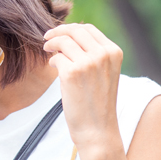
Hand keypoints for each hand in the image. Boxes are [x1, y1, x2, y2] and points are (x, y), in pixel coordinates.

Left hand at [43, 23, 123, 151]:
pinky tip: (53, 67)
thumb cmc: (97, 102)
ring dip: (51, 44)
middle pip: (75, 31)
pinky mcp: (72, 72)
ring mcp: (88, 63)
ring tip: (47, 51)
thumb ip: (92, 53)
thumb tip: (68, 34)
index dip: (71, 28)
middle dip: (58, 31)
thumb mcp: (103, 72)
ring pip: (63, 41)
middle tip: (46, 37)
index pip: (89, 29)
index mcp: (114, 52)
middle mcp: (103, 55)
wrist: (98, 132)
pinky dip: (52, 60)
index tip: (59, 32)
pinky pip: (56, 57)